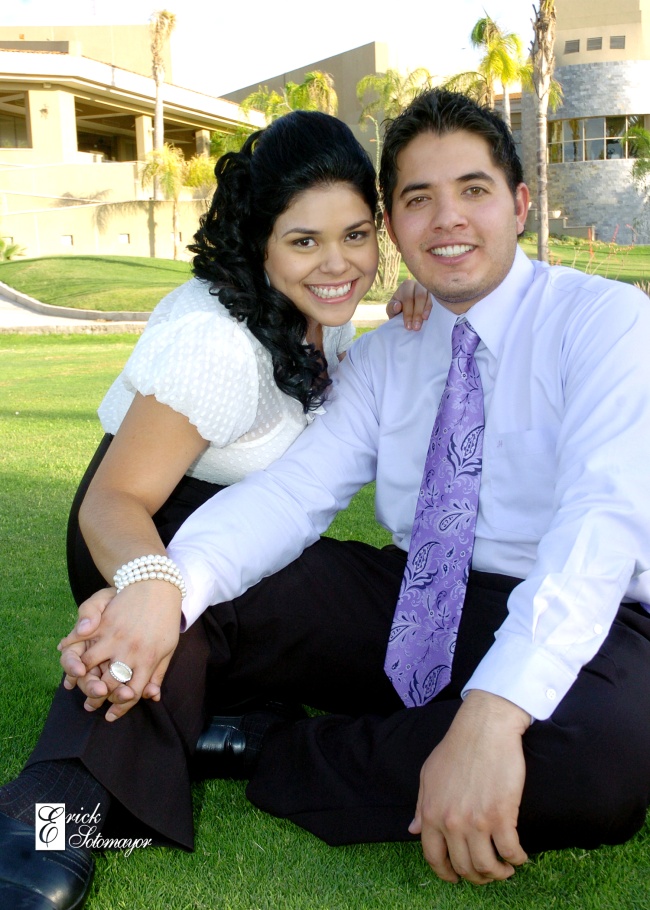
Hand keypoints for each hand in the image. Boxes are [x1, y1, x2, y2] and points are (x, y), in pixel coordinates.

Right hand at [58, 581, 181, 720]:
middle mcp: (129, 651)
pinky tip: (71, 667)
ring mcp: (114, 637)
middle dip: (98, 699)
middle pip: (109, 684)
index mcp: (148, 659)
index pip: (133, 693)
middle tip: (91, 706)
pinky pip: (82, 643)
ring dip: (82, 681)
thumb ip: (158, 673)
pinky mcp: (102, 624)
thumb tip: (152, 697)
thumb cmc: (164, 618)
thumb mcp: (169, 646)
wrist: (155, 584)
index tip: (111, 716)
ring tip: (78, 689)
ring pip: (90, 667)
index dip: (121, 707)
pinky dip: (72, 656)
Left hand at [387, 279, 431, 330]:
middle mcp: (418, 284)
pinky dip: (433, 308)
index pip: (408, 298)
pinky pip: (437, 300)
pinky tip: (431, 316)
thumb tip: (397, 306)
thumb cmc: (400, 309)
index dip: (408, 313)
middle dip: (417, 313)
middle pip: (419, 297)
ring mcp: (429, 288)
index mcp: (406, 286)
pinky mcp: (436, 294)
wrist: (410, 312)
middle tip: (416, 327)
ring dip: (426, 310)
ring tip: (424, 321)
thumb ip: (391, 308)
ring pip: (428, 298)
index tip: (408, 326)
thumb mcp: (392, 309)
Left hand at [410, 691, 529, 884]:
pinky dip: (517, 858)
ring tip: (505, 868)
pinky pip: (510, 851)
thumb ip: (421, 805)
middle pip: (463, 867)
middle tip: (487, 873)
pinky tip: (519, 855)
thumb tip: (413, 830)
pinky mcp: (501, 815)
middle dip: (476, 876)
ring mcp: (476, 821)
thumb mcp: (429, 775)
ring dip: (498, 873)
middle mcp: (451, 822)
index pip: (434, 857)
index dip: (446, 873)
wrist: (484, 728)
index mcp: (430, 813)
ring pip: (487, 866)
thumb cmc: (457, 747)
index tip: (456, 877)